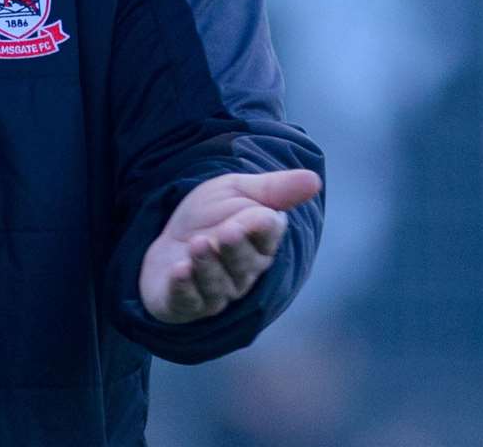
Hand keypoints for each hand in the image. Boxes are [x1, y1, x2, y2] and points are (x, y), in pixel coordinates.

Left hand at [138, 168, 321, 324]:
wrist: (167, 234)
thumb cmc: (209, 214)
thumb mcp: (237, 191)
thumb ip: (274, 189)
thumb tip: (315, 179)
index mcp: (259, 246)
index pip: (266, 239)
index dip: (262, 230)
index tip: (260, 217)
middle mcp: (241, 274)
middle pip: (243, 264)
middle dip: (235, 249)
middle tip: (227, 231)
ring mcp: (214, 292)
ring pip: (216, 284)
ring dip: (207, 266)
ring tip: (197, 244)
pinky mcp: (185, 303)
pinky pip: (187, 301)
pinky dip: (184, 288)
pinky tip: (179, 272)